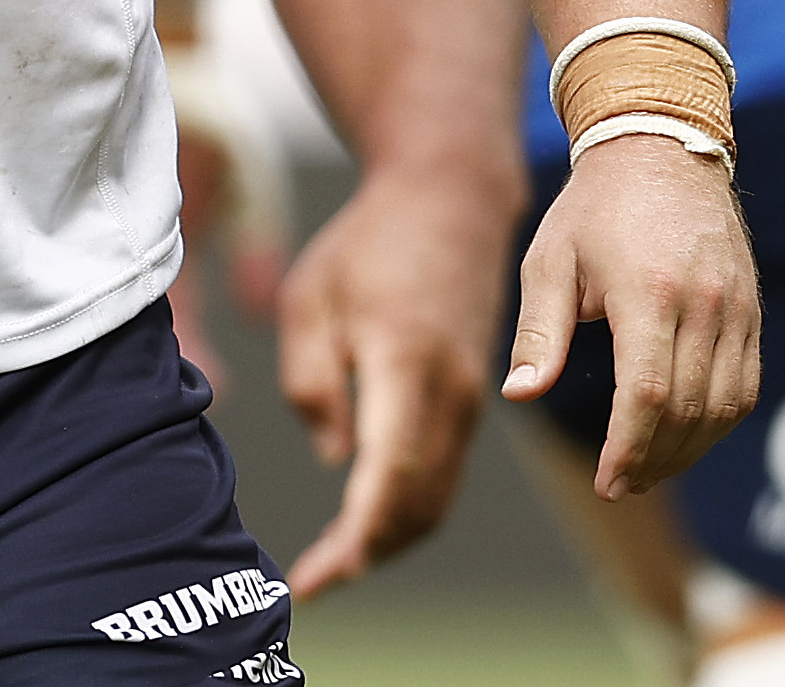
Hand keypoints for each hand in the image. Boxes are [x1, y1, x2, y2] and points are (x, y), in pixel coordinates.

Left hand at [275, 165, 517, 598]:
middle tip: (311, 586)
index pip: (388, 477)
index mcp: (406, 364)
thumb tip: (337, 456)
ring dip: (389, 539)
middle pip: (418, 505)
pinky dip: (409, 508)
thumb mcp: (310, 299)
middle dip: (367, 555)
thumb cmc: (369, 243)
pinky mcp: (473, 398)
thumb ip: (312, 382)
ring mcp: (472, 399)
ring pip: (436, 497)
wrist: (452, 198)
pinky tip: (369, 518)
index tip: (313, 580)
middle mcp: (452, 392)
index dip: (354, 541)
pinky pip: (444, 473)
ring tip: (333, 564)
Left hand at [501, 137, 758, 499]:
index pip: (647, 396)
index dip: (628, 451)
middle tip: (622, 484)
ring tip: (650, 469)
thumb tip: (520, 393)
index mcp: (646, 292)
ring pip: (723, 406)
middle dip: (654, 461)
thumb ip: (538, 332)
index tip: (607, 484)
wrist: (661, 144)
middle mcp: (701, 302)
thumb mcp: (550, 261)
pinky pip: (746, 384)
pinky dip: (718, 422)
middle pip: (687, 411)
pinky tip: (685, 436)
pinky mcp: (750, 307)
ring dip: (689, 451)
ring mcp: (734, 305)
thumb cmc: (594, 207)